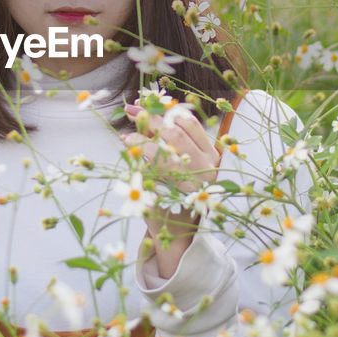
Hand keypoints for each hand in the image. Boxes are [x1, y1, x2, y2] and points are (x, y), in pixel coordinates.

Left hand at [122, 103, 225, 278]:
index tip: (148, 102)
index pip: (189, 123)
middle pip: (174, 133)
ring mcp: (189, 182)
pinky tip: (128, 153)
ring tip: (125, 136)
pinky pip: (152, 171)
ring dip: (140, 140)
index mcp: (211, 155)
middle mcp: (204, 168)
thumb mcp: (191, 166)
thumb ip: (178, 142)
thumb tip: (153, 109)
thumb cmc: (186, 195)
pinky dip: (139, 160)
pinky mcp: (171, 196)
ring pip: (163, 150)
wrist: (182, 234)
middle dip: (149, 118)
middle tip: (131, 110)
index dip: (166, 110)